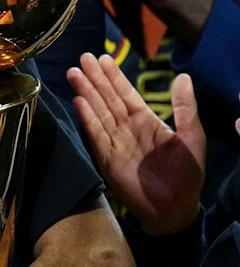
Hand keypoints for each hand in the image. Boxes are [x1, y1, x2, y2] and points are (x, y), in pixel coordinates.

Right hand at [68, 54, 203, 233]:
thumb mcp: (193, 138)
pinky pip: (94, 132)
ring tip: (74, 73)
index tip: (103, 58)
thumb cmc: (187, 174)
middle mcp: (128, 128)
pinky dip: (86, 117)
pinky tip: (78, 101)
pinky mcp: (105, 156)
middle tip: (83, 57)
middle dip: (95, 78)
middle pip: (108, 98)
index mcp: (148, 121)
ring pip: (98, 111)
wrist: (173, 209)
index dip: (114, 76)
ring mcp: (115, 141)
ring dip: (86, 92)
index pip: (127, 94)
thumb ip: (185, 108)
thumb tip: (183, 77)